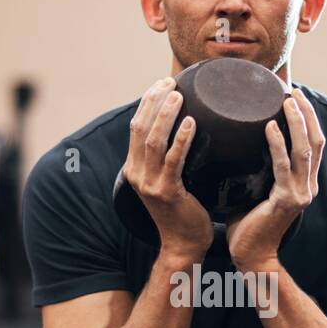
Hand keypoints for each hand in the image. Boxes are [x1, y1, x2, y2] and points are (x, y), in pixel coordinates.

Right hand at [122, 77, 212, 259]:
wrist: (184, 245)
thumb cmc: (183, 212)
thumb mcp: (169, 181)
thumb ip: (169, 159)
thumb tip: (188, 129)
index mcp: (134, 169)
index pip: (136, 127)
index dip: (147, 102)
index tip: (162, 83)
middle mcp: (136, 174)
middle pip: (140, 128)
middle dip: (154, 101)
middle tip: (171, 82)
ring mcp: (149, 184)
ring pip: (153, 140)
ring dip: (166, 114)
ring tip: (179, 95)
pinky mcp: (167, 192)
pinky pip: (173, 159)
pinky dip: (182, 139)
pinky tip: (192, 123)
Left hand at [227, 88, 323, 268]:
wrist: (251, 256)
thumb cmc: (248, 223)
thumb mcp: (256, 189)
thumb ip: (256, 168)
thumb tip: (236, 141)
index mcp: (304, 183)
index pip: (314, 144)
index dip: (309, 118)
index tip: (296, 96)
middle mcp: (308, 186)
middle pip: (315, 141)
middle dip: (307, 113)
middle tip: (293, 91)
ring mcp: (300, 194)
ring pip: (305, 150)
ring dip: (297, 122)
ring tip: (287, 101)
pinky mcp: (286, 201)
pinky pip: (282, 166)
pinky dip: (278, 144)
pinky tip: (269, 126)